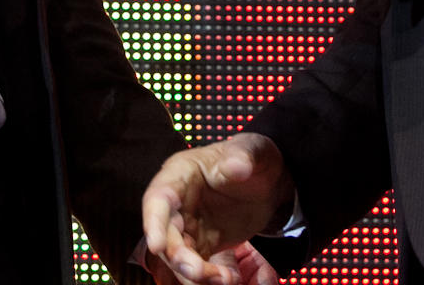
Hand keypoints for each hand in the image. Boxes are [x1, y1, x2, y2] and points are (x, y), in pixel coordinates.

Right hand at [143, 134, 291, 284]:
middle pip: (166, 233)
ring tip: (225, 280)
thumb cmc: (254, 159)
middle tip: (198, 273)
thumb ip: (243, 156)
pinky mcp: (202, 245)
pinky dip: (209, 278)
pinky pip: (198, 265)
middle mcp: (178, 202)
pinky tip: (229, 280)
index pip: (159, 198)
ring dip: (195, 273)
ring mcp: (188, 226)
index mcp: (181, 173)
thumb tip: (237, 165)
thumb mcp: (254, 152)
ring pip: (179, 256)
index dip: (154, 222)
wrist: (269, 182)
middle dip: (178, 257)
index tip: (157, 246)